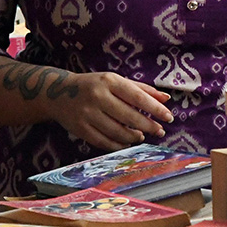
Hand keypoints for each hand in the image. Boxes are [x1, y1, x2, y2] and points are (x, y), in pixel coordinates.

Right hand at [47, 72, 173, 149]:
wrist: (59, 93)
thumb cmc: (95, 85)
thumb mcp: (116, 81)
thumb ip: (142, 89)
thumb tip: (166, 99)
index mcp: (109, 81)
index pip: (137, 97)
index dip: (155, 109)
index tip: (168, 117)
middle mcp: (98, 96)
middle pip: (129, 116)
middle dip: (148, 126)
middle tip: (159, 131)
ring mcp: (87, 114)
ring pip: (117, 132)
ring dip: (133, 137)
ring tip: (141, 136)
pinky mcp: (80, 129)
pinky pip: (104, 142)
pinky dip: (118, 145)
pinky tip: (126, 142)